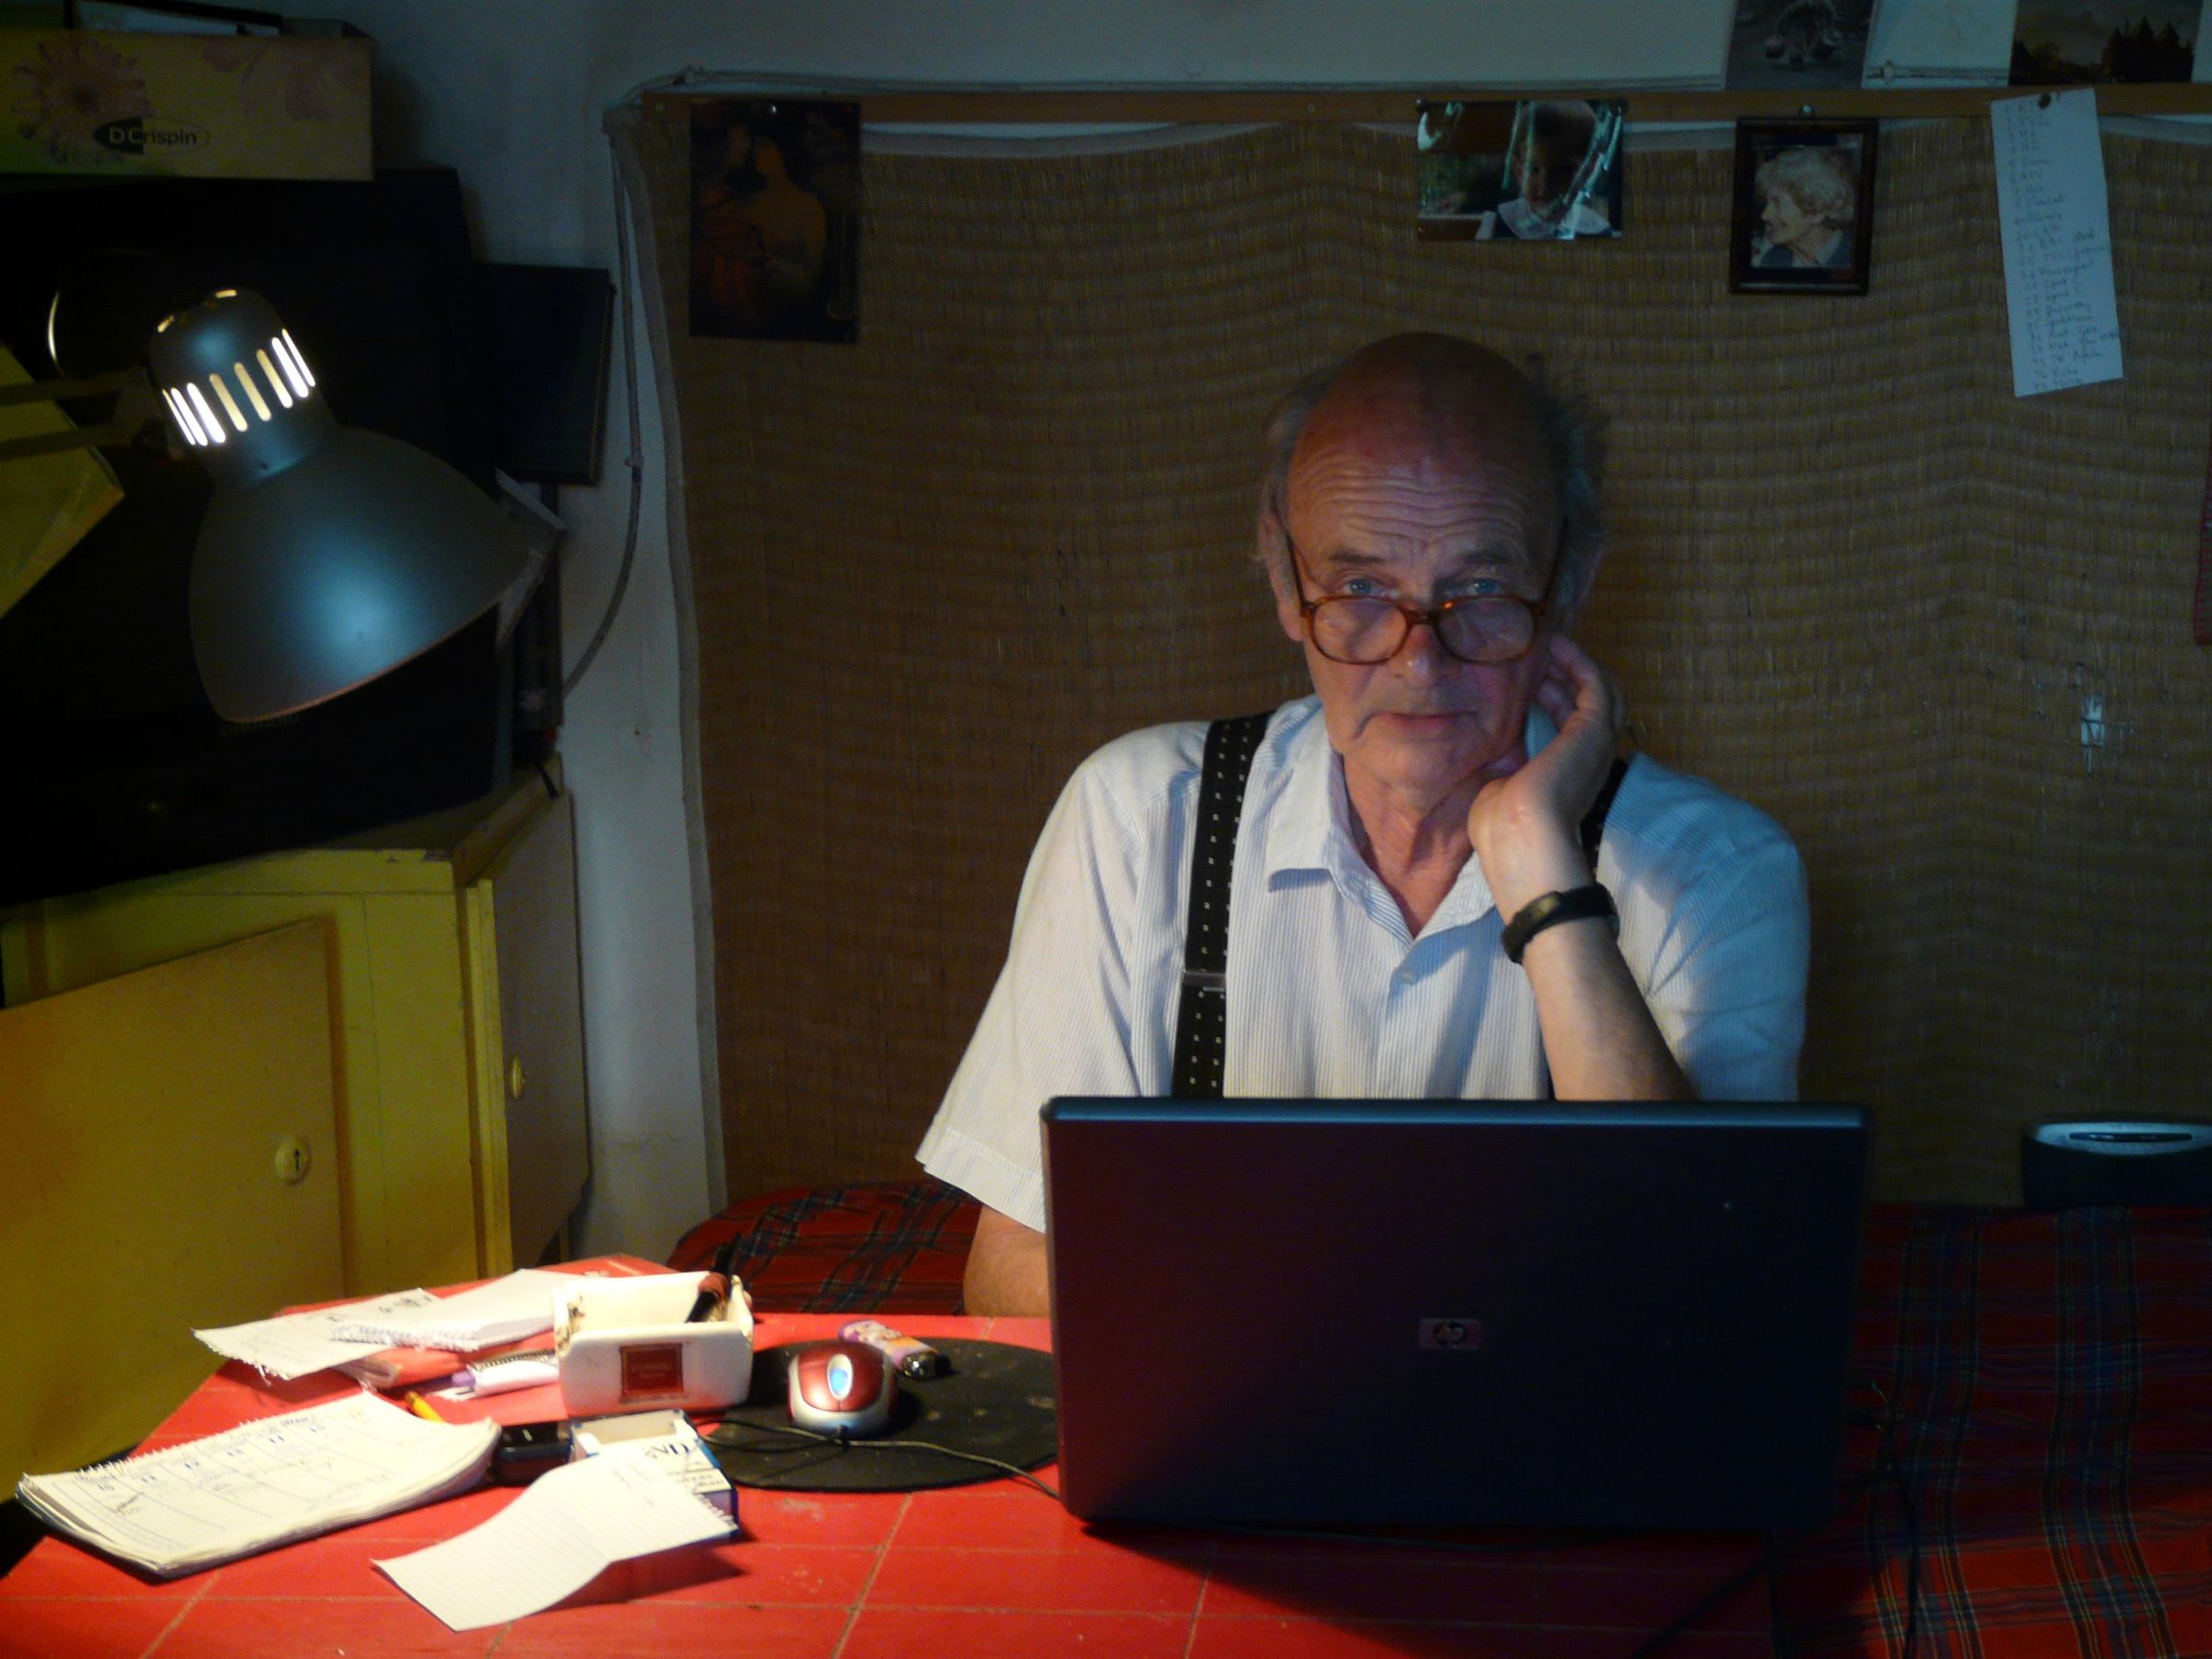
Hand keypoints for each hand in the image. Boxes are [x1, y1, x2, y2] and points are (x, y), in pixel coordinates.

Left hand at [1467, 635, 1626, 917]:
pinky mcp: (1595, 731)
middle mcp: (1589, 760)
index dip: (1554, 700)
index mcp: (1569, 778)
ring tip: (1549, 645)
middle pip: (1590, 706)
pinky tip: (1558, 646)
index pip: (1571, 729)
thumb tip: (1494, 758)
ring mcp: (1596, 745)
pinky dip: (1581, 663)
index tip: (1530, 682)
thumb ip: (1506, 769)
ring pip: (1599, 692)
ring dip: (1575, 666)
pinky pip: (1597, 685)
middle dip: (1565, 678)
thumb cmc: (1502, 827)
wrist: (1520, 836)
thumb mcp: (1502, 789)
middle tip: (1539, 657)